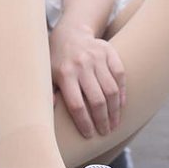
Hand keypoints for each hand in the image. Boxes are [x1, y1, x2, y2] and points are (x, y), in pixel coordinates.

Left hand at [49, 21, 125, 138]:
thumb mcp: (46, 75)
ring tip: (114, 123)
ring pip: (111, 89)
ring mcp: (97, 57)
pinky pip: (120, 74)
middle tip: (105, 132)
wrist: (70, 32)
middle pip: (97, 100)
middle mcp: (82, 65)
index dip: (84, 123)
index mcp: (64, 74)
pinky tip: (121, 105)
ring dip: (115, 110)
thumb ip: (47, 95)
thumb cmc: (56, 60)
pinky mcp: (109, 52)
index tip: (89, 135)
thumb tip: (47, 114)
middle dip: (102, 120)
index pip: (77, 105)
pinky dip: (122, 92)